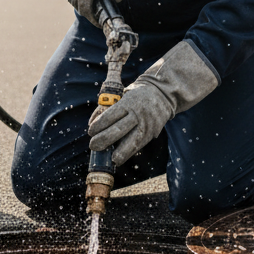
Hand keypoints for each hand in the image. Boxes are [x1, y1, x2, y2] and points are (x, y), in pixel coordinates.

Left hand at [87, 40, 219, 166]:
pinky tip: (120, 158)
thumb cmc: (138, 95)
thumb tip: (93, 123)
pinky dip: (129, 152)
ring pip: (132, 141)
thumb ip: (111, 108)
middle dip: (104, 140)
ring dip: (120, 152)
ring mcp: (147, 124)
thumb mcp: (124, 96)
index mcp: (128, 102)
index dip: (99, 125)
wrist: (164, 93)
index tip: (90, 131)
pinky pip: (139, 144)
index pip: (111, 115)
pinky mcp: (153, 132)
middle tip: (93, 146)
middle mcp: (137, 114)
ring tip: (111, 159)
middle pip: (119, 130)